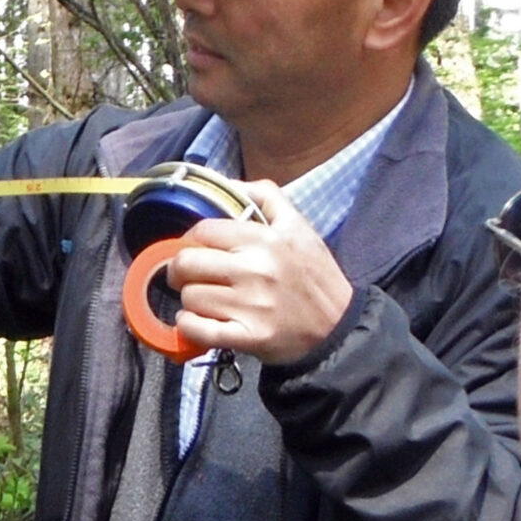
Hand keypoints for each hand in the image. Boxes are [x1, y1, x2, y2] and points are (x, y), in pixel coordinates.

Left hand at [164, 182, 353, 364]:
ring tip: (206, 300)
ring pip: (190, 297)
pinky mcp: (249, 337)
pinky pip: (197, 329)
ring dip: (190, 299)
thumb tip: (229, 183)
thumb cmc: (314, 275)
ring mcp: (251, 305)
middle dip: (180, 270)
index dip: (191, 240)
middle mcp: (256, 270)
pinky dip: (189, 325)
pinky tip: (198, 321)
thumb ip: (267, 196)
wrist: (340, 326)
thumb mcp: (299, 226)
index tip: (196, 249)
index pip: (203, 231)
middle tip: (189, 276)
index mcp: (265, 239)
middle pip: (187, 263)